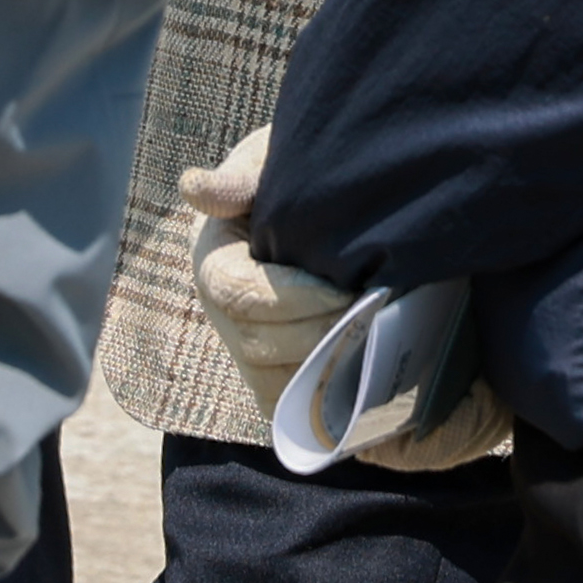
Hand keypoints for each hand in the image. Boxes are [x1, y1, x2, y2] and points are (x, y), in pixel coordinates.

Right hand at [180, 129, 509, 469]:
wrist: (343, 219)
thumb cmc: (303, 182)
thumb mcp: (276, 161)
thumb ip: (246, 175)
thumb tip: (197, 190)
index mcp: (217, 265)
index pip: (240, 296)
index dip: (294, 299)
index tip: (348, 290)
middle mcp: (228, 322)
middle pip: (262, 350)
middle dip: (325, 337)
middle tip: (381, 321)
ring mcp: (255, 363)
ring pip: (282, 392)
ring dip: (335, 375)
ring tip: (385, 350)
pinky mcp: (288, 394)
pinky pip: (304, 420)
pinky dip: (341, 409)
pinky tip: (383, 383)